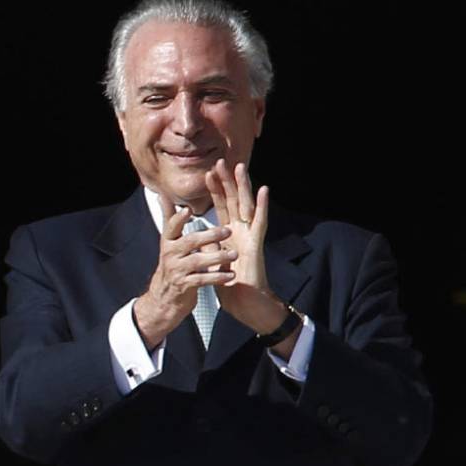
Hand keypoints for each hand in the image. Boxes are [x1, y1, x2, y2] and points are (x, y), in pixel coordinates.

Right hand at [131, 202, 234, 347]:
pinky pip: (203, 280)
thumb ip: (169, 219)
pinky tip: (230, 275)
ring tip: (234, 254)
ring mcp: (177, 271)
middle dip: (209, 236)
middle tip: (228, 230)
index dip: (179, 219)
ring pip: (197, 261)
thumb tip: (162, 196)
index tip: (188, 210)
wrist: (164, 298)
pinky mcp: (185, 286)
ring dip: (217, 257)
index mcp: (168, 241)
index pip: (171, 227)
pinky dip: (217, 277)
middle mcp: (170, 255)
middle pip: (189, 242)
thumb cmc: (172, 265)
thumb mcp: (168, 242)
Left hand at [205, 160, 286, 333]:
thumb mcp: (214, 260)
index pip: (221, 207)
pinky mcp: (257, 244)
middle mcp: (240, 231)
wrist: (244, 303)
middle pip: (233, 201)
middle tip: (220, 161)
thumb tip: (201, 232)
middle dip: (226, 181)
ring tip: (240, 167)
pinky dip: (262, 205)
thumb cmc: (230, 285)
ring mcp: (250, 236)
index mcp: (229, 234)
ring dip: (244, 186)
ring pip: (247, 205)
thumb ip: (210, 244)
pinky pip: (260, 221)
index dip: (215, 190)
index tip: (207, 173)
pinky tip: (264, 189)